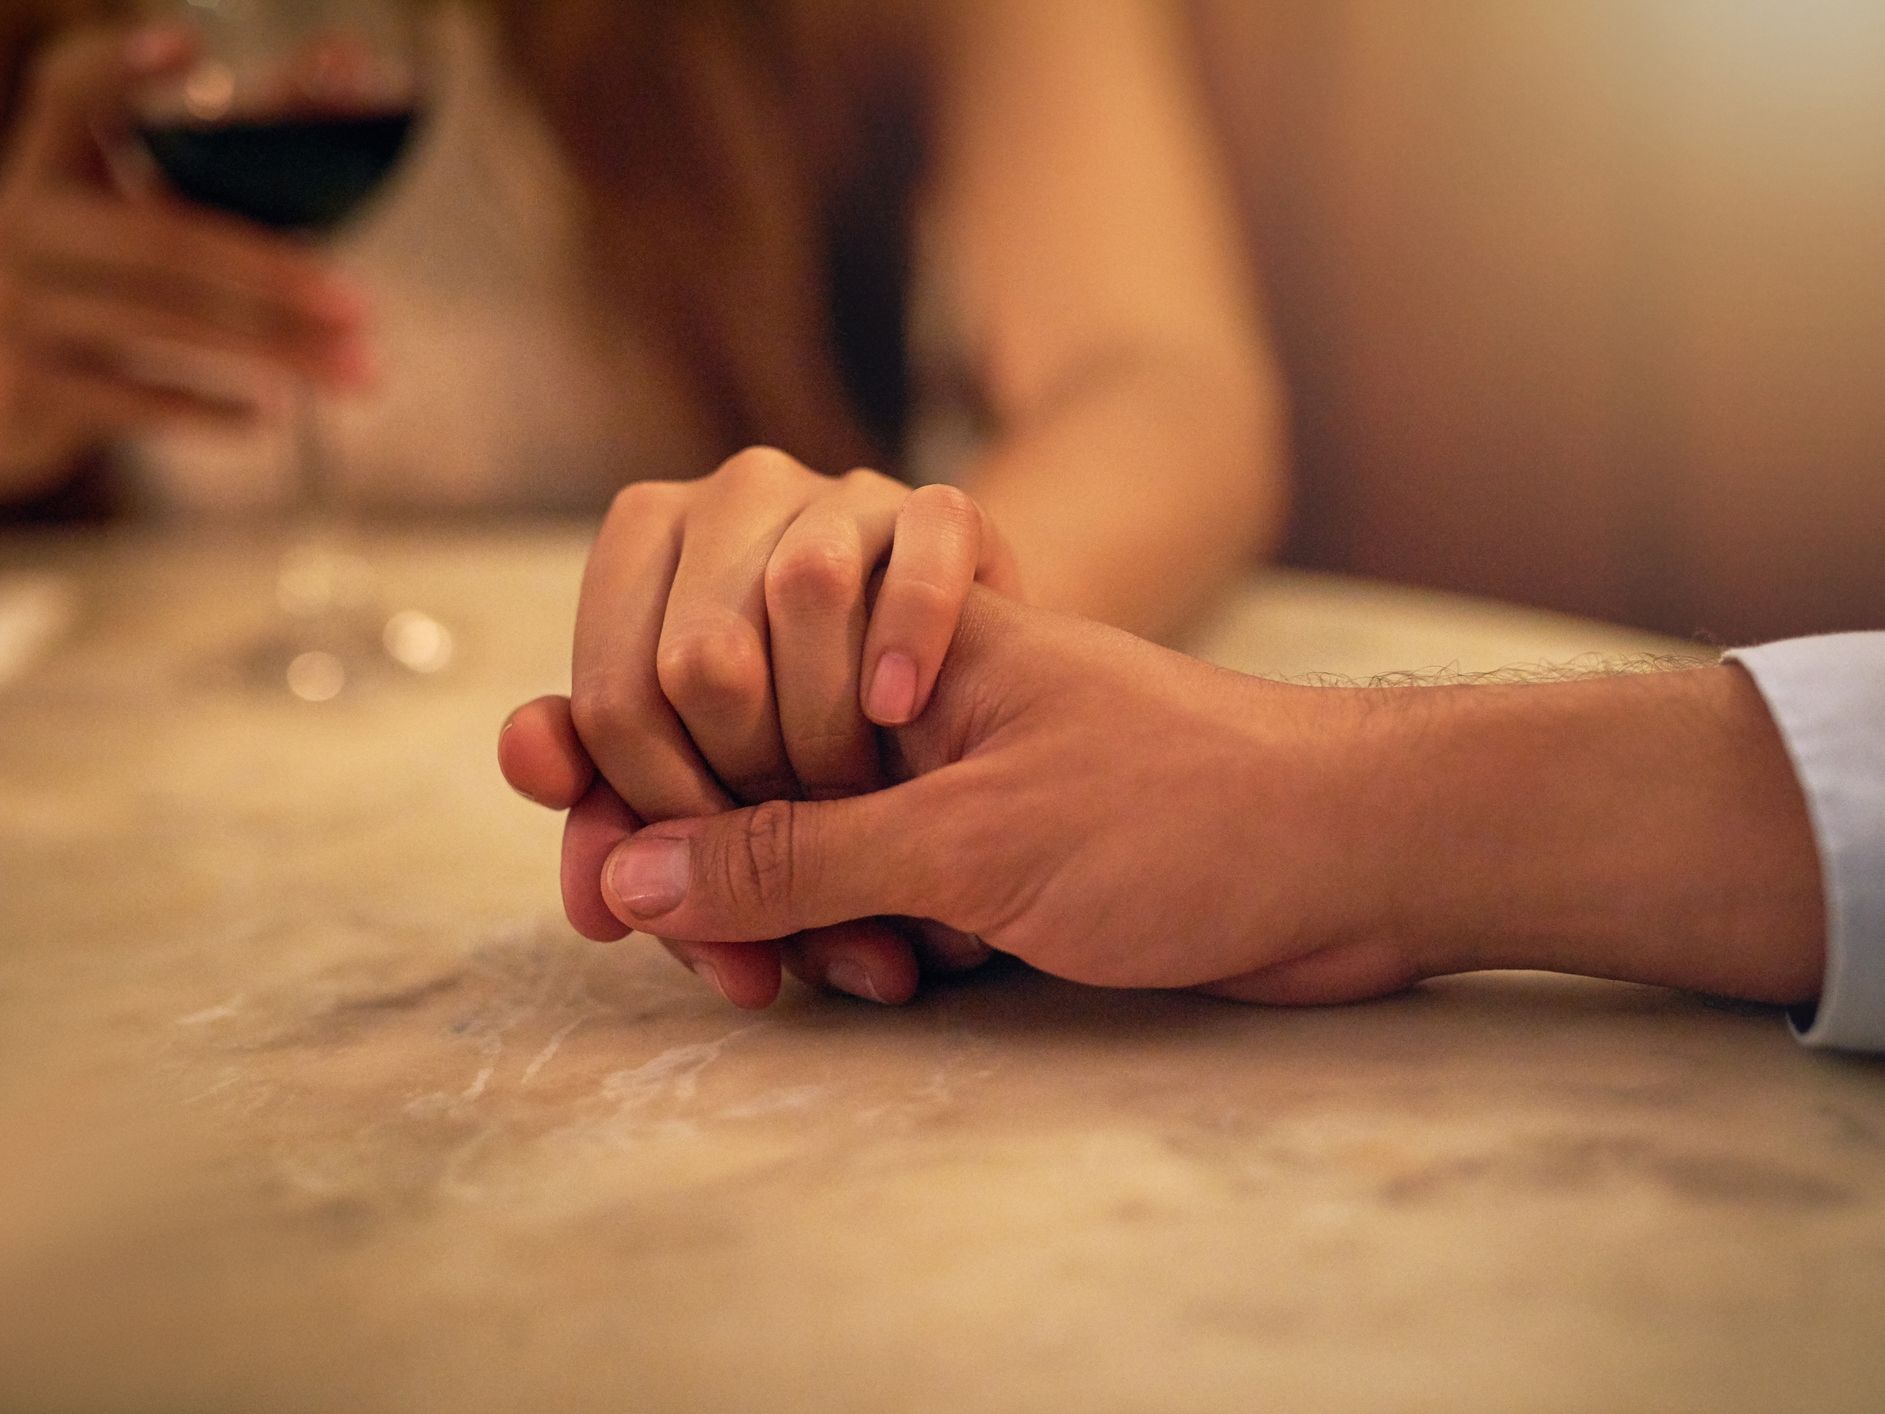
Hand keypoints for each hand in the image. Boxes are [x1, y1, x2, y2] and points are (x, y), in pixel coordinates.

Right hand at [0, 23, 371, 497]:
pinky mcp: (34, 384)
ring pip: (166, 322)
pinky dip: (210, 409)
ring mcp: (24, 305)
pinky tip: (271, 417)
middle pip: (161, 238)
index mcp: (53, 164)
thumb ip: (243, 151)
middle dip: (270, 272)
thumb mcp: (147, 207)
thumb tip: (351, 64)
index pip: (69, 95)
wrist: (13, 385)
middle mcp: (26, 224)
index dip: (119, 70)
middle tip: (360, 305)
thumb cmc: (114, 276)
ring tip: (358, 369)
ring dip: (274, 349)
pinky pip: (136, 398)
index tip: (189, 44)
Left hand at [500, 447, 1022, 1007]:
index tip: (706, 892)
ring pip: (805, 590)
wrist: (987, 721)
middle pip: (699, 656)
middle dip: (744, 791)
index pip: (612, 702)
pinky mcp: (941, 506)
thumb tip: (551, 810)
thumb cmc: (825, 766)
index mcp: (644, 547)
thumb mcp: (715, 797)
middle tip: (791, 863)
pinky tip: (903, 707)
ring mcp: (842, 493)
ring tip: (857, 803)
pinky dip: (912, 633)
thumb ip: (626, 809)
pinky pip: (925, 552)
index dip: (653, 819)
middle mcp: (733, 496)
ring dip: (831, 728)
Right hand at [575, 591, 1828, 1010]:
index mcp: (896, 639)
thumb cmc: (1178, 812)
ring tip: (842, 983)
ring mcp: (950, 772)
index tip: (595, 871)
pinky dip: (870, 940)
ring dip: (800, 925)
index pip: (709, 685)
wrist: (1357, 856)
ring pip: (809, 846)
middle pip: (743, 774)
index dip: (636, 777)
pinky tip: (887, 983)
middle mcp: (910, 697)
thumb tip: (631, 873)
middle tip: (729, 970)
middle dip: (714, 875)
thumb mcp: (967, 840)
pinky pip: (882, 890)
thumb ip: (795, 854)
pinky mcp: (992, 845)